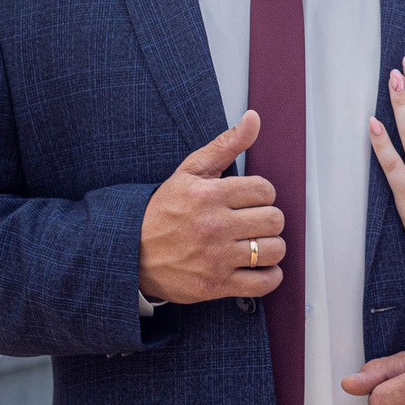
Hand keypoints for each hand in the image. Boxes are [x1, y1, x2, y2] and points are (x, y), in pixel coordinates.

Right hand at [136, 112, 286, 305]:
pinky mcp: (215, 285)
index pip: (265, 190)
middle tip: (253, 222)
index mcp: (209, 195)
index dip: (262, 194)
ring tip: (256, 244)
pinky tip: (258, 267)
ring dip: (271, 247)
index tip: (250, 201)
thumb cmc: (163, 210)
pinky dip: (269, 275)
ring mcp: (215, 258)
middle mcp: (214, 226)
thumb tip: (254, 118)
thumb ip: (225, 144)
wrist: (130, 253)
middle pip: (274, 220)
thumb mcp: (190, 172)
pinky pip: (264, 283)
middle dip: (268, 220)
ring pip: (273, 250)